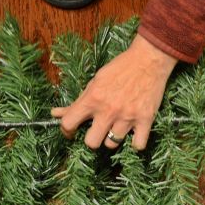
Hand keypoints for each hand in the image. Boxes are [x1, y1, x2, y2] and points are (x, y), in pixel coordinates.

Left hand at [50, 35, 178, 149]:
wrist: (148, 59)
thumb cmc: (120, 68)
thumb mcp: (95, 82)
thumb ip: (77, 101)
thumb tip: (55, 114)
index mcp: (92, 99)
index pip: (68, 124)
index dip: (66, 131)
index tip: (71, 131)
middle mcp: (108, 110)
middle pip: (91, 143)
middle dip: (92, 139)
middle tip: (97, 130)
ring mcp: (127, 117)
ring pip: (112, 144)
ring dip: (112, 138)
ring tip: (117, 127)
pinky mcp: (146, 120)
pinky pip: (138, 145)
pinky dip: (136, 142)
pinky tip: (134, 133)